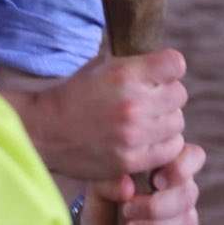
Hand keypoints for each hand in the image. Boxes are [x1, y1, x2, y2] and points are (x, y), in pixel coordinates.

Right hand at [29, 49, 187, 180]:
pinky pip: (171, 149)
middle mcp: (133, 104)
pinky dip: (163, 144)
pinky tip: (146, 139)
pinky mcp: (131, 160)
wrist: (43, 130)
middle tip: (147, 100)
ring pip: (177, 122)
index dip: (168, 68)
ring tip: (144, 120)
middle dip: (165, 95)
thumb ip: (136, 64)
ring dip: (165, 121)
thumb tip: (169, 65)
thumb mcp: (101, 66)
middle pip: (179, 95)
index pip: (176, 64)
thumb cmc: (74, 93)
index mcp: (125, 74)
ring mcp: (134, 135)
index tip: (158, 73)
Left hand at [80, 140, 204, 224]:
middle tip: (127, 210)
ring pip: (188, 223)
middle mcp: (183, 191)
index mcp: (169, 167)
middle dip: (156, 206)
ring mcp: (186, 219)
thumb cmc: (105, 202)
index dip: (181, 168)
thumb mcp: (98, 189)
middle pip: (188, 195)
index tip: (155, 181)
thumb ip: (109, 182)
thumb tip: (128, 188)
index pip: (194, 157)